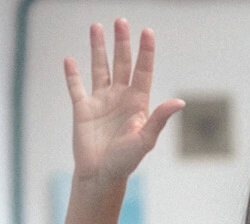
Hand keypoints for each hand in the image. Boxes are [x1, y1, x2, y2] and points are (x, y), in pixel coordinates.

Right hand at [64, 19, 184, 181]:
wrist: (101, 175)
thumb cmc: (126, 161)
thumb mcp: (145, 139)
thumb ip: (159, 119)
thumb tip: (179, 102)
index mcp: (138, 102)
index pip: (143, 70)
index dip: (145, 52)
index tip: (147, 32)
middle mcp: (120, 97)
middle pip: (121, 63)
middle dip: (121, 42)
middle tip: (120, 21)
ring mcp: (101, 101)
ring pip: (99, 68)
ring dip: (97, 48)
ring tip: (96, 27)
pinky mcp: (82, 110)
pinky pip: (76, 87)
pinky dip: (72, 74)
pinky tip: (69, 59)